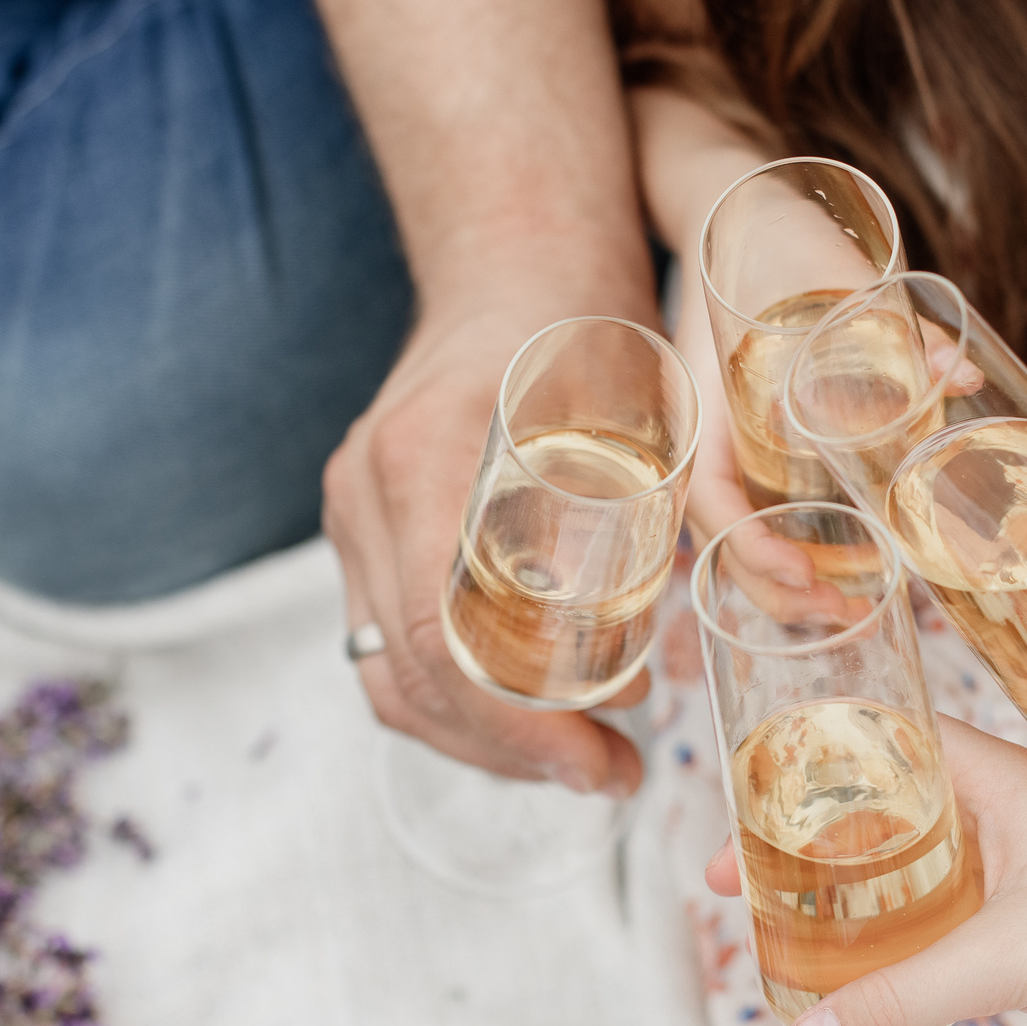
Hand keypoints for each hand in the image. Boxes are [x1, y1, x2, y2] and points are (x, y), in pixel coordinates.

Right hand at [323, 296, 653, 793]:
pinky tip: (534, 716)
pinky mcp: (364, 526)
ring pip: (390, 676)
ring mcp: (352, 513)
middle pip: (407, 679)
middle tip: (611, 776)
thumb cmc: (583, 317)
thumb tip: (674, 655)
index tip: (603, 764)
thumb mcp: (630, 406)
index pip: (440, 645)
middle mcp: (365, 494)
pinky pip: (388, 642)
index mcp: (422, 463)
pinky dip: (458, 697)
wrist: (512, 249)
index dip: (520, 730)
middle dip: (510, 754)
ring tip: (582, 759)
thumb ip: (644, 514)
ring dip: (484, 740)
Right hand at [705, 718, 1026, 1025]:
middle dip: (797, 847)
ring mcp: (1009, 888)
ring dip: (836, 910)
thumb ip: (904, 996)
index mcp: (995, 783)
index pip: (877, 743)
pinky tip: (842, 998)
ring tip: (769, 937)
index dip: (799, 768)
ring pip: (897, 886)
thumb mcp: (1013, 955)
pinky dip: (880, 966)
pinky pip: (930, 948)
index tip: (737, 804)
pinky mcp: (1024, 950)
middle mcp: (997, 825)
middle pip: (871, 817)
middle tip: (729, 882)